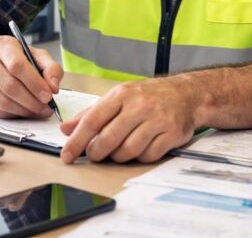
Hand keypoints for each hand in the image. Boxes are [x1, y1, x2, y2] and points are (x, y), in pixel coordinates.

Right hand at [0, 35, 63, 118]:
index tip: (48, 95)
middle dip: (31, 101)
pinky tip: (22, 111)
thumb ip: (51, 68)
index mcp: (2, 45)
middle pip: (10, 86)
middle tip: (45, 108)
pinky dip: (12, 115)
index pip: (17, 65)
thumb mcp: (37, 56)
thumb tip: (53, 87)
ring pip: (2, 101)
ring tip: (37, 111)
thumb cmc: (17, 60)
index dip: (34, 83)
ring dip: (23, 110)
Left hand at [58, 77, 198, 163]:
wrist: (186, 93)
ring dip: (118, 157)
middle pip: (109, 139)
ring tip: (119, 150)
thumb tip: (66, 129)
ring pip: (128, 151)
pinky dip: (140, 158)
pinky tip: (140, 148)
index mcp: (121, 94)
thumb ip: (91, 113)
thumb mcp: (118, 97)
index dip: (77, 141)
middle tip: (94, 156)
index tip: (67, 155)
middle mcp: (139, 105)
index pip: (92, 120)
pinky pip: (148, 156)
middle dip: (96, 153)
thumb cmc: (148, 95)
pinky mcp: (172, 134)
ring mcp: (157, 120)